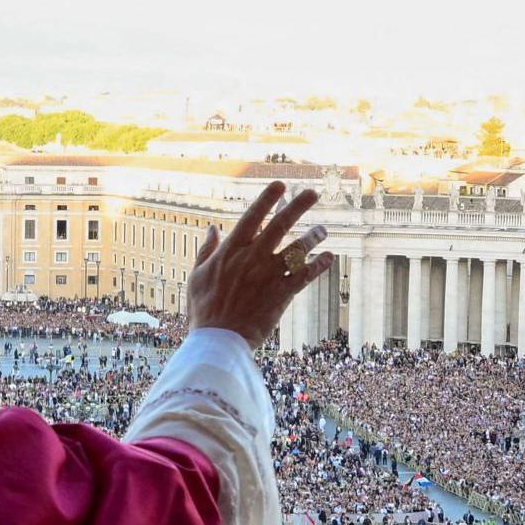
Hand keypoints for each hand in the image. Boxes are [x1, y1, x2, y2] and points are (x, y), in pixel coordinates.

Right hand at [186, 182, 334, 343]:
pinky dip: (318, 266)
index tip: (280, 184)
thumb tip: (212, 228)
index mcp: (230, 251)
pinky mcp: (280, 295)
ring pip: (296, 249)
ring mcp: (268, 276)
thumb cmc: (203, 309)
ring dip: (313, 237)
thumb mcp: (196, 276)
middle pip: (279, 225)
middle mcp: (252, 258)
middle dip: (297, 206)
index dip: (267, 199)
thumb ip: (206, 250)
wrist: (217, 341)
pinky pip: (304, 276)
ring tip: (323, 230)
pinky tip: (329, 258)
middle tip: (312, 193)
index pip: (251, 217)